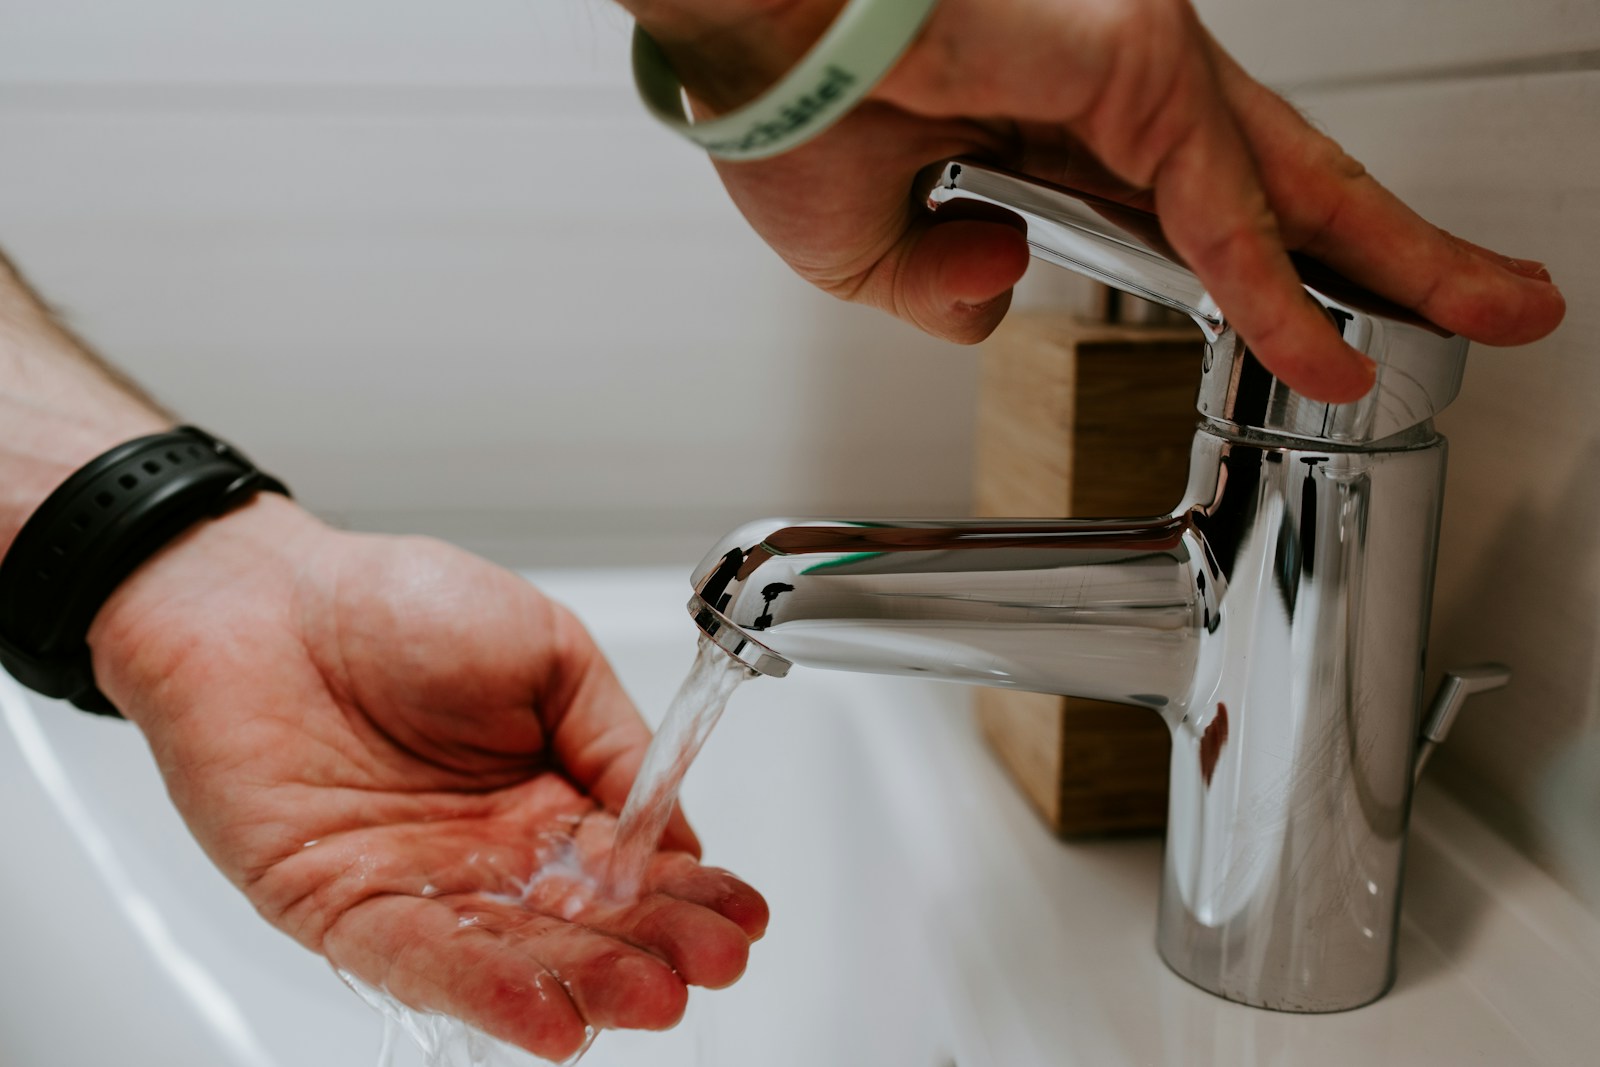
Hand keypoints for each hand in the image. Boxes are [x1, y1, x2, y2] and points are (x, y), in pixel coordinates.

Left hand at [87, 495, 766, 1060]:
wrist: (266, 598)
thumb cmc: (401, 604)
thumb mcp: (548, 651)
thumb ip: (614, 742)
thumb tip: (678, 834)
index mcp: (549, 792)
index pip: (634, 865)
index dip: (690, 894)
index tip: (741, 917)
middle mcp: (493, 854)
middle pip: (586, 923)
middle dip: (655, 947)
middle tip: (709, 966)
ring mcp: (424, 888)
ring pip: (518, 954)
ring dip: (588, 983)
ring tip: (651, 999)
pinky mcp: (346, 911)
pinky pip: (425, 960)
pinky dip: (489, 991)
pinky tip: (551, 1017)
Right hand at [638, 0, 1565, 401]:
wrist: (746, 42)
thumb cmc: (788, 111)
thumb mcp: (871, 255)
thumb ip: (945, 290)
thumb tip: (999, 289)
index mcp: (1055, 133)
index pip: (1199, 213)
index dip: (1268, 276)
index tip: (1320, 335)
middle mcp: (1115, 97)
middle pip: (1286, 190)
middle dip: (1393, 251)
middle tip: (1491, 300)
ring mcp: (1137, 75)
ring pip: (1292, 189)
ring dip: (1394, 260)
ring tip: (1487, 312)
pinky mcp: (1137, 65)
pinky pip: (1222, 209)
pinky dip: (1273, 290)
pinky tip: (1325, 351)